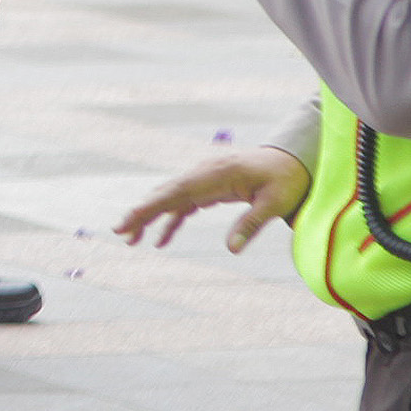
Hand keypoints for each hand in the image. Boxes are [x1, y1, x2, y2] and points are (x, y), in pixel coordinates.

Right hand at [114, 145, 310, 252]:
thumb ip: (251, 224)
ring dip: (150, 217)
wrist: (290, 160)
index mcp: (214, 174)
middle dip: (140, 214)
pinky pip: (182, 204)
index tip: (128, 222)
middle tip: (120, 235)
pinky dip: (169, 220)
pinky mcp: (207, 187)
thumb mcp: (274, 203)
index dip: (148, 208)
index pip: (174, 192)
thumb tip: (231, 250)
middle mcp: (202, 173)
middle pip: (164, 195)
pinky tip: (161, 240)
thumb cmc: (284, 179)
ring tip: (132, 240)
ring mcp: (202, 179)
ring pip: (169, 199)